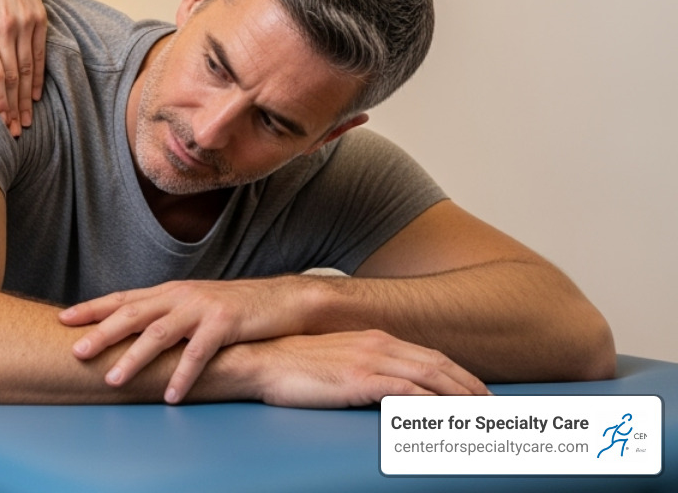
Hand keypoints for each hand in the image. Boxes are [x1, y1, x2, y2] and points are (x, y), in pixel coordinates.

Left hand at [0, 0, 45, 135]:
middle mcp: (4, 26)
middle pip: (12, 77)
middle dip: (12, 108)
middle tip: (12, 133)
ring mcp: (24, 21)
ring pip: (28, 68)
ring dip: (26, 98)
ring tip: (24, 122)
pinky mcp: (38, 16)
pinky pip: (39, 54)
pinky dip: (38, 77)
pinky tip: (34, 96)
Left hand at [61, 276, 313, 402]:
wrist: (278, 301)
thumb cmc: (232, 308)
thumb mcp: (192, 305)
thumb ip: (164, 315)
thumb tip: (129, 331)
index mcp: (168, 291)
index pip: (123, 298)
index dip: (92, 308)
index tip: (63, 319)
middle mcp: (180, 296)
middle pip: (132, 313)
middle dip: (101, 333)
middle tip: (76, 352)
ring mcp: (201, 308)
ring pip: (159, 333)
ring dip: (134, 359)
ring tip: (113, 380)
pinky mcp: (225, 324)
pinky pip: (198, 354)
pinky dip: (182, 376)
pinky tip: (170, 396)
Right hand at [230, 331, 489, 407]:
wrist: (260, 360)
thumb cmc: (291, 365)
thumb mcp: (334, 361)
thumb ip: (362, 368)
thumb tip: (381, 387)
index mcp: (374, 339)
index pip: (429, 357)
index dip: (459, 375)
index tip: (479, 393)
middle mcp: (378, 344)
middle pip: (440, 365)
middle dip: (471, 387)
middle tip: (496, 409)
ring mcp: (370, 360)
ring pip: (431, 378)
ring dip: (461, 397)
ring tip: (484, 416)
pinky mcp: (359, 379)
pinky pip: (407, 393)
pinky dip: (433, 405)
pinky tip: (447, 417)